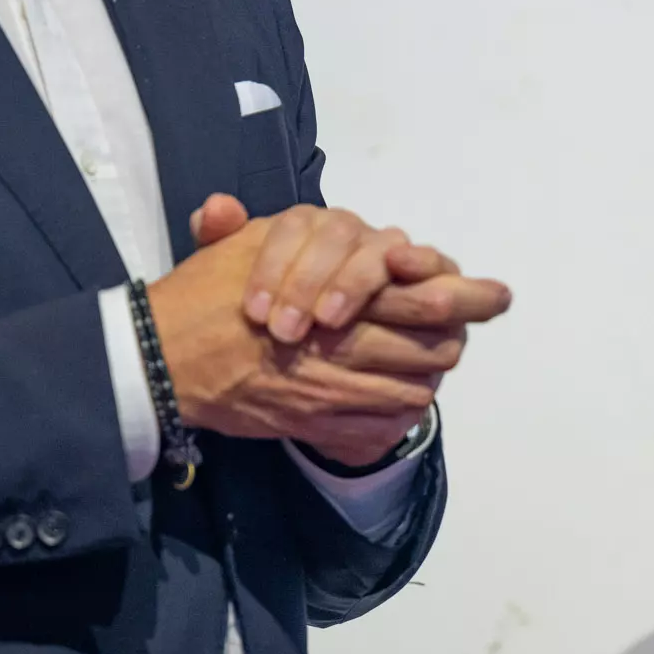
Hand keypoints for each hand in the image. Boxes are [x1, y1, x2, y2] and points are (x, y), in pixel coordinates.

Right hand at [176, 195, 512, 461]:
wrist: (160, 356)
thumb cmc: (206, 292)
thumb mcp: (252, 244)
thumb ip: (301, 235)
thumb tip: (365, 233)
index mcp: (333, 283)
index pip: (418, 289)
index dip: (462, 294)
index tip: (493, 294)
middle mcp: (341, 334)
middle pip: (429, 338)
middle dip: (458, 334)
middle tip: (471, 329)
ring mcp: (331, 382)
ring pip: (410, 381)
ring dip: (428, 372)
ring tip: (435, 361)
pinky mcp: (315, 417)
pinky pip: (379, 420)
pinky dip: (399, 409)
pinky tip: (403, 395)